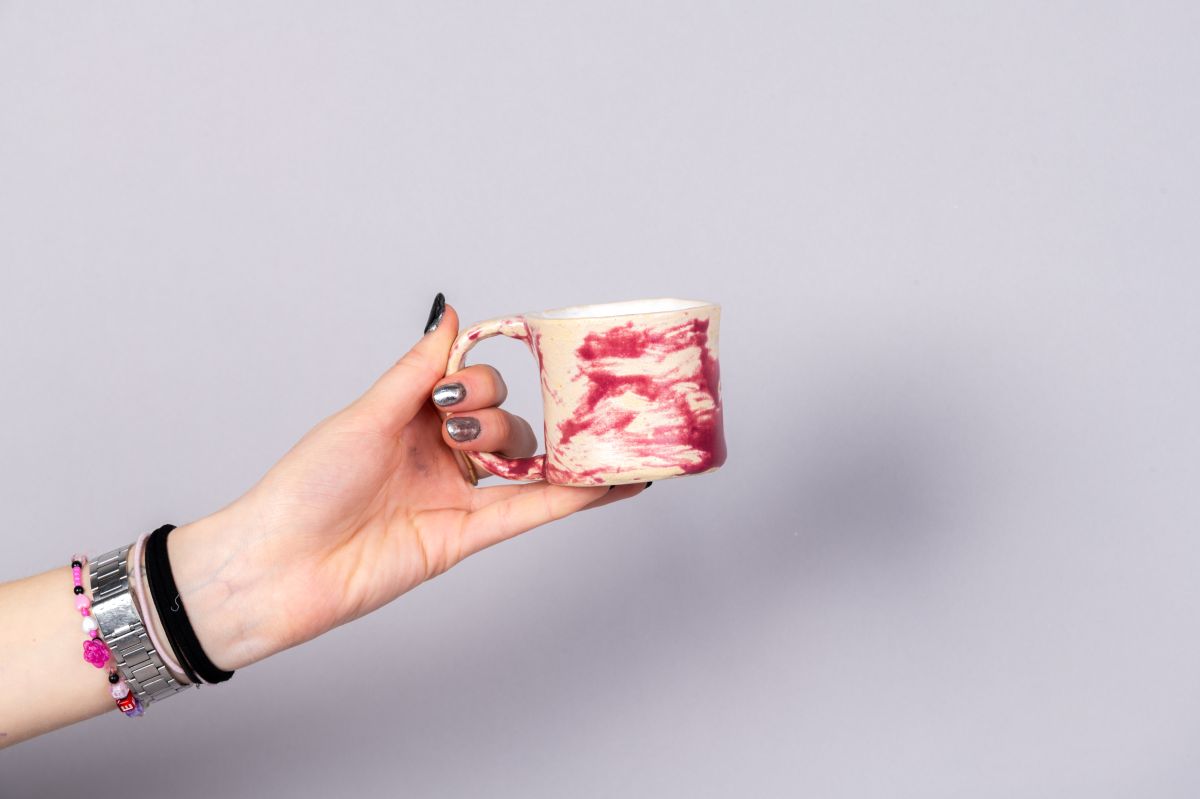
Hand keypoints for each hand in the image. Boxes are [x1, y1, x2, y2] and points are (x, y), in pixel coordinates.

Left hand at [166, 297, 647, 671]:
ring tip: (517, 445)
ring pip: (522, 458)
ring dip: (534, 445)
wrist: (278, 564)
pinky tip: (618, 481)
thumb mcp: (365, 415)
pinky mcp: (467, 536)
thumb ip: (418, 370)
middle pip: (503, 416)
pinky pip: (531, 510)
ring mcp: (456, 495)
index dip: (475, 376)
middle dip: (492, 412)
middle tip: (457, 430)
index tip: (457, 386)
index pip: (470, 380)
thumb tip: (453, 314)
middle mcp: (439, 454)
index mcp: (411, 417)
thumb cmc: (305, 485)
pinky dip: (577, 497)